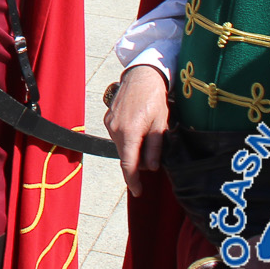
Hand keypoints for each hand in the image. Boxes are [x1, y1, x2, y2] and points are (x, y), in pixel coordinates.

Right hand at [106, 64, 171, 196]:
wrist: (142, 76)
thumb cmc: (155, 99)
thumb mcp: (161, 125)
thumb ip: (154, 148)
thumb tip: (151, 168)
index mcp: (129, 132)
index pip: (129, 164)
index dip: (133, 181)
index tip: (138, 192)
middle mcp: (115, 130)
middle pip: (125, 156)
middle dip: (137, 164)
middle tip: (153, 160)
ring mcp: (109, 123)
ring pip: (121, 147)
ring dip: (133, 150)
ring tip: (148, 139)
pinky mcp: (108, 118)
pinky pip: (117, 136)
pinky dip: (127, 140)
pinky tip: (139, 130)